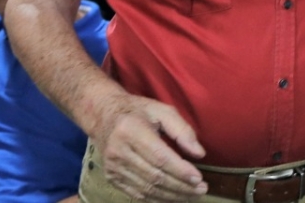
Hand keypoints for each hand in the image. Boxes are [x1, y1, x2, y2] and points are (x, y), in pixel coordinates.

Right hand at [92, 94, 208, 200]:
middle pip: (155, 176)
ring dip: (172, 196)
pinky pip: (137, 194)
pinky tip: (173, 198)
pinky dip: (157, 199)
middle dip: (181, 186)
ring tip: (192, 196)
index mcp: (131, 130)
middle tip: (201, 190)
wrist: (103, 116)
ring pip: (147, 189)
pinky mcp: (111, 178)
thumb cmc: (138, 111)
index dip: (180, 171)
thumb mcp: (162, 111)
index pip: (160, 157)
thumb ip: (182, 130)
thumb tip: (199, 154)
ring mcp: (113, 167)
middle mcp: (119, 151)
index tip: (199, 178)